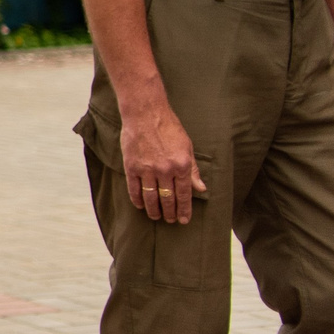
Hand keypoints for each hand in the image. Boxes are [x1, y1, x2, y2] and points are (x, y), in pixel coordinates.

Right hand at [120, 101, 204, 223]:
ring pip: (151, 197)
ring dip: (154, 210)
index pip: (184, 194)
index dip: (184, 210)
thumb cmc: (169, 128)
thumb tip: (201, 189)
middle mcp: (165, 170)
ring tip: (156, 216)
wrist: (145, 114)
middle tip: (170, 220)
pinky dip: (137, 199)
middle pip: (168, 199)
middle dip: (170, 212)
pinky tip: (140, 205)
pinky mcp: (132, 167)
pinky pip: (135, 189)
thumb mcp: (187, 147)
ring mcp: (147, 169)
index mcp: (182, 165)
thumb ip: (193, 170)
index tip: (184, 220)